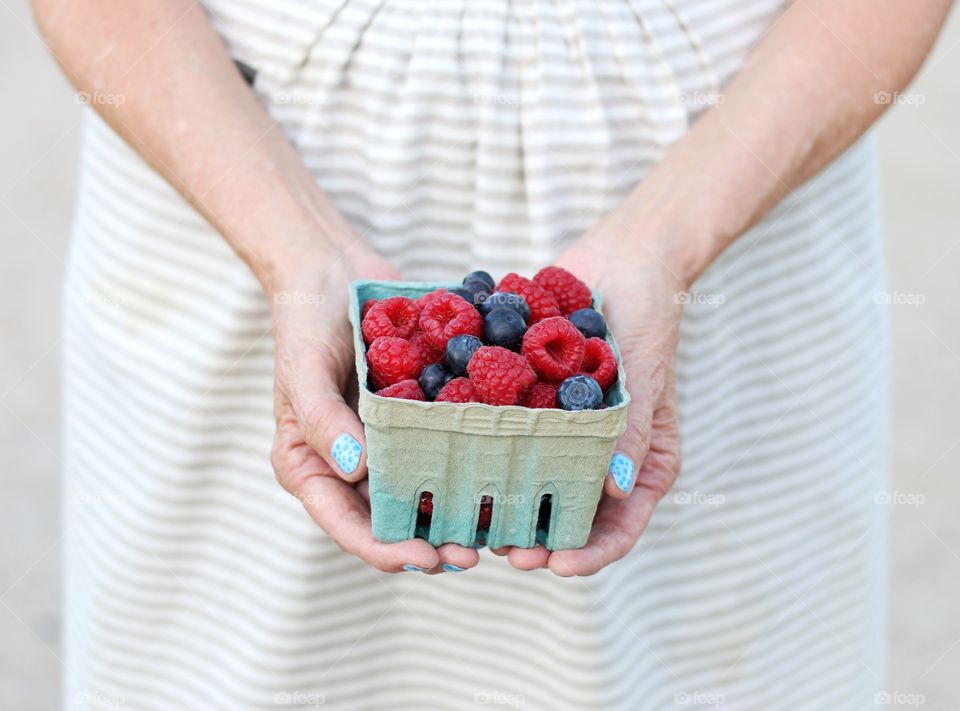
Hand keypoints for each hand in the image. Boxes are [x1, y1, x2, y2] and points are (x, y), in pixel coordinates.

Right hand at [267, 243, 479, 573]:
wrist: (333, 270)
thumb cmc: (304, 320)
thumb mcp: (302, 367)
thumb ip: (321, 419)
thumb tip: (354, 469)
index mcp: (311, 466)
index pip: (347, 524)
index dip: (386, 550)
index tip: (427, 558)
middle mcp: (349, 465)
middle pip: (389, 521)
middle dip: (429, 542)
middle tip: (472, 553)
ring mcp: (385, 444)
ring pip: (420, 494)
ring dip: (453, 514)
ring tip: (493, 527)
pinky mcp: (414, 419)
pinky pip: (440, 451)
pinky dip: (465, 467)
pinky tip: (500, 475)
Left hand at [501, 215, 685, 575]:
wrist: (620, 259)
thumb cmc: (647, 314)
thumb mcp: (645, 374)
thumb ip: (634, 431)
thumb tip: (615, 488)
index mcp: (639, 461)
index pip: (620, 526)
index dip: (589, 554)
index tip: (554, 566)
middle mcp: (599, 455)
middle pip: (570, 517)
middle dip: (538, 538)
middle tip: (502, 547)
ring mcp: (563, 433)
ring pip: (534, 485)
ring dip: (505, 505)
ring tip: (472, 520)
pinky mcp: (533, 405)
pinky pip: (510, 439)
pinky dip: (487, 455)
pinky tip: (455, 464)